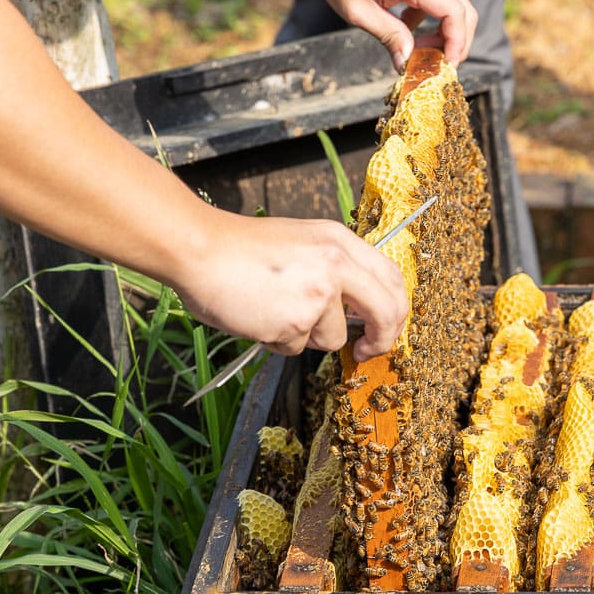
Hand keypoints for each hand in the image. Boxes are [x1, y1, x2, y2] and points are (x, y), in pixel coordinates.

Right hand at [171, 210, 408, 361]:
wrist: (199, 250)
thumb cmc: (240, 250)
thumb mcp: (300, 243)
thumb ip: (332, 269)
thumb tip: (355, 310)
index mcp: (339, 241)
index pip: (392, 278)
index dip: (395, 310)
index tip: (384, 328)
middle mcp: (337, 264)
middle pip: (387, 311)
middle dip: (382, 340)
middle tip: (366, 353)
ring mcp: (319, 293)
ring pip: (333, 338)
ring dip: (305, 337)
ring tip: (273, 311)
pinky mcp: (296, 320)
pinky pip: (296, 347)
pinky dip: (277, 340)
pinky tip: (258, 316)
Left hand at [321, 0, 477, 69]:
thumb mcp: (357, 10)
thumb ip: (388, 35)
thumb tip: (408, 61)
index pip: (454, 13)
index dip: (457, 43)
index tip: (446, 66)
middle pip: (463, 9)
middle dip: (456, 40)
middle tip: (437, 63)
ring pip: (453, 5)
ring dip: (443, 30)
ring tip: (419, 49)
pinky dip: (429, 17)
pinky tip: (407, 27)